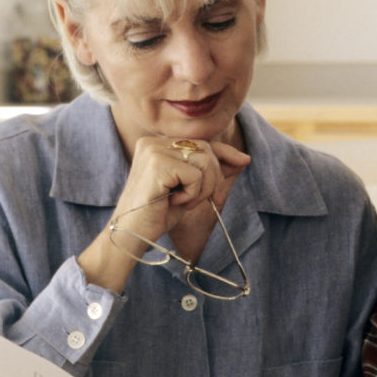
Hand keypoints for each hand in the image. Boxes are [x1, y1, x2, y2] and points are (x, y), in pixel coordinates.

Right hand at [114, 137, 250, 242]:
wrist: (131, 234)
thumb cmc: (158, 213)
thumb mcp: (190, 188)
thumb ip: (211, 171)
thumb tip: (243, 158)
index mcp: (158, 143)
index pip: (201, 141)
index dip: (225, 152)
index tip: (244, 161)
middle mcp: (154, 142)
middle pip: (206, 150)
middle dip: (214, 178)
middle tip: (199, 201)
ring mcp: (154, 150)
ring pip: (205, 161)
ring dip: (203, 188)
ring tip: (182, 201)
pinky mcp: (157, 163)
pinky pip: (195, 175)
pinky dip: (192, 194)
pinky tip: (173, 202)